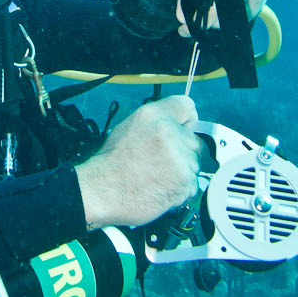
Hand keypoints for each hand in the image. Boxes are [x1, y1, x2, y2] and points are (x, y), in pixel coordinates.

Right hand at [75, 95, 200, 229]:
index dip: (186, 121)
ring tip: (160, 177)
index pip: (187, 105)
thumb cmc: (111, 163)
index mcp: (153, 114)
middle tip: (166, 162)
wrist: (102, 190)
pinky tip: (162, 189)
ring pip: (195, 163)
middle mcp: (169, 131)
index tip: (184, 131)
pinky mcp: (185, 179)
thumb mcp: (129, 127)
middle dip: (185, 151)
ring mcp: (179, 155)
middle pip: (196, 139)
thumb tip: (177, 126)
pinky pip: (193, 184)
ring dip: (183, 172)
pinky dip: (181, 189)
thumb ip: (157, 123)